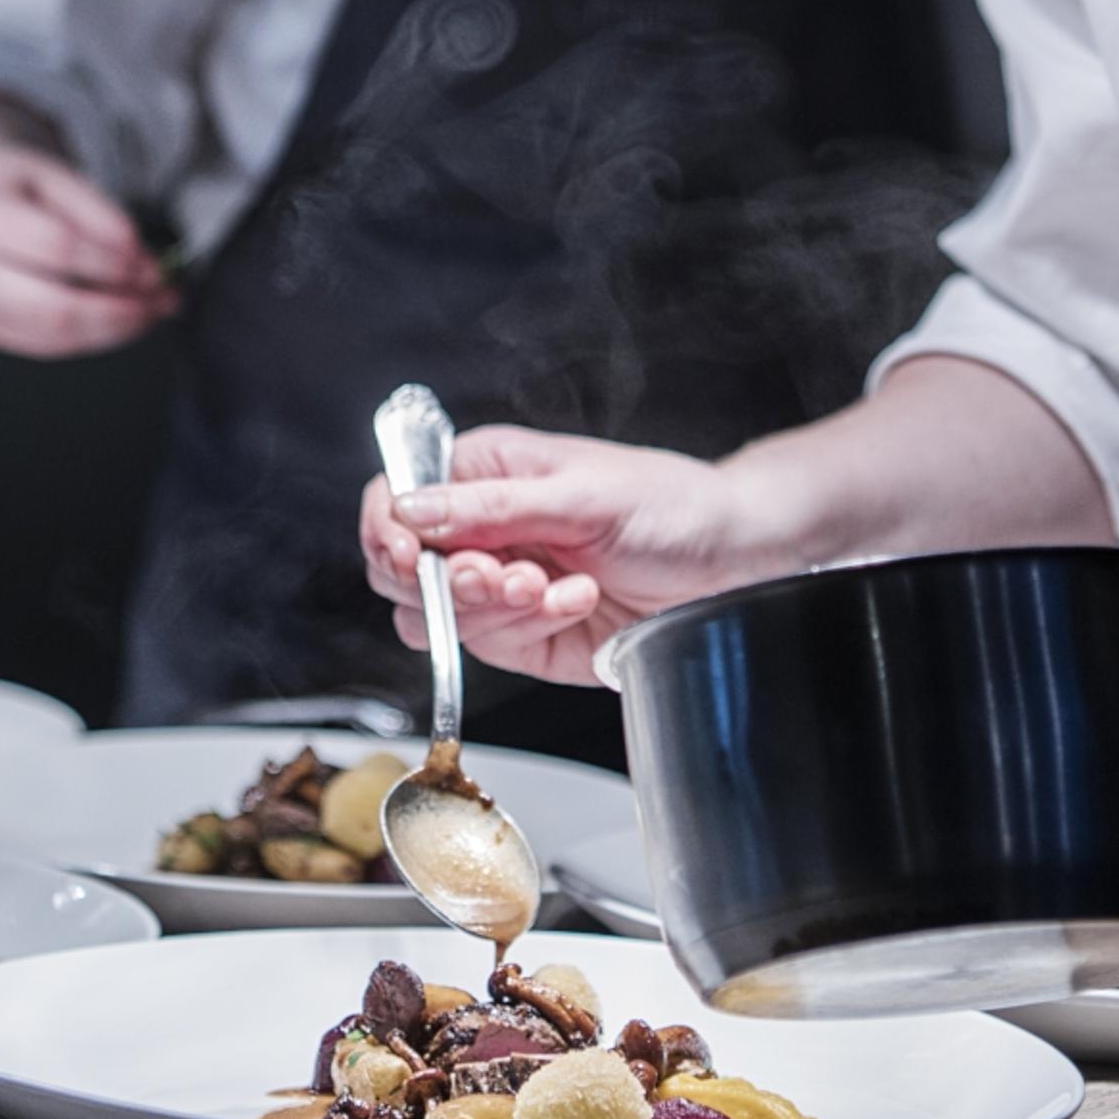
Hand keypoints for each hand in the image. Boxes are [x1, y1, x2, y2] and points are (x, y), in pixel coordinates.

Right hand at [0, 92, 174, 357]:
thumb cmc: (14, 187)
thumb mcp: (55, 175)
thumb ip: (98, 214)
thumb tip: (139, 259)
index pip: (58, 247)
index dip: (113, 261)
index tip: (153, 266)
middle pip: (53, 307)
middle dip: (119, 310)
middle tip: (161, 299)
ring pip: (55, 336)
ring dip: (115, 329)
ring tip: (152, 310)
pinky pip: (48, 345)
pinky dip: (93, 337)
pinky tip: (123, 320)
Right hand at [360, 426, 799, 685]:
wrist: (731, 561)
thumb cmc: (669, 504)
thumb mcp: (581, 495)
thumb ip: (493, 510)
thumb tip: (411, 511)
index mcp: (482, 472)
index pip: (396, 498)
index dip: (388, 530)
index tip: (410, 557)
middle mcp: (480, 529)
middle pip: (403, 570)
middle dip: (450, 584)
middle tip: (505, 578)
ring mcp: (499, 585)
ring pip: (439, 619)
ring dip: (495, 610)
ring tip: (554, 589)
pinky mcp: (522, 635)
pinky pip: (490, 646)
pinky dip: (531, 628)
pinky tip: (577, 600)